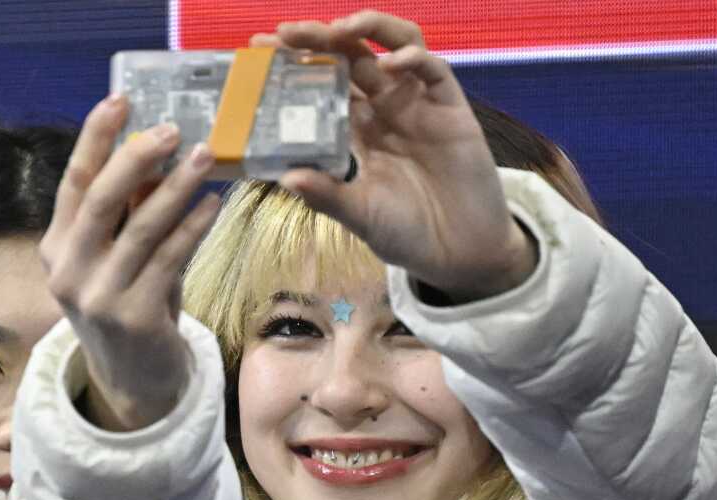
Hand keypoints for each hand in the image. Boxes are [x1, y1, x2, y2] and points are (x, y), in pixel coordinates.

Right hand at [40, 96, 219, 430]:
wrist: (134, 382)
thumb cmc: (131, 306)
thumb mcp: (119, 259)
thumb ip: (129, 216)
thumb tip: (159, 155)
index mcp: (56, 248)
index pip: (73, 183)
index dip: (94, 139)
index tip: (119, 99)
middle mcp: (67, 271)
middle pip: (99, 200)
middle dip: (136, 158)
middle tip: (171, 128)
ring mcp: (98, 298)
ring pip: (140, 228)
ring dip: (176, 187)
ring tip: (204, 156)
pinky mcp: (133, 318)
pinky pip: (170, 259)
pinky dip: (193, 227)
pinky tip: (214, 204)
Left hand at [253, 11, 534, 301]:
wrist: (458, 253)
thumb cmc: (405, 233)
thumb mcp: (359, 216)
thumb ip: (327, 195)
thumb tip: (286, 177)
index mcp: (357, 129)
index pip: (323, 84)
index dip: (296, 63)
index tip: (259, 50)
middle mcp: (386, 108)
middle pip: (352, 56)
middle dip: (320, 37)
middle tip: (286, 31)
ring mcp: (419, 105)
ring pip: (394, 46)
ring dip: (368, 29)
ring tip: (338, 29)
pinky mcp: (452, 109)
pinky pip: (434, 70)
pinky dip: (411, 59)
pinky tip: (388, 64)